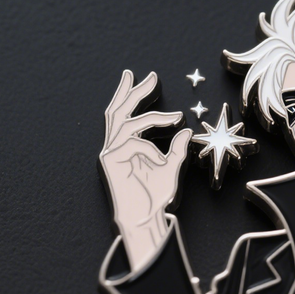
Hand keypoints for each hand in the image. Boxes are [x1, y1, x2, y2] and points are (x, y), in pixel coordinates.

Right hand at [99, 70, 191, 271]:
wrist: (144, 218)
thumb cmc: (155, 196)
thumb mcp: (172, 167)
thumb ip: (178, 149)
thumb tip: (185, 131)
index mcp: (126, 145)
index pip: (126, 114)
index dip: (134, 95)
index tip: (149, 80)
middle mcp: (115, 147)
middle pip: (118, 111)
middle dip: (133, 91)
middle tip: (150, 76)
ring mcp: (110, 154)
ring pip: (126, 123)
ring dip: (152, 116)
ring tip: (176, 117)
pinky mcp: (109, 162)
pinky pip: (132, 143)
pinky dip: (150, 147)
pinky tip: (160, 159)